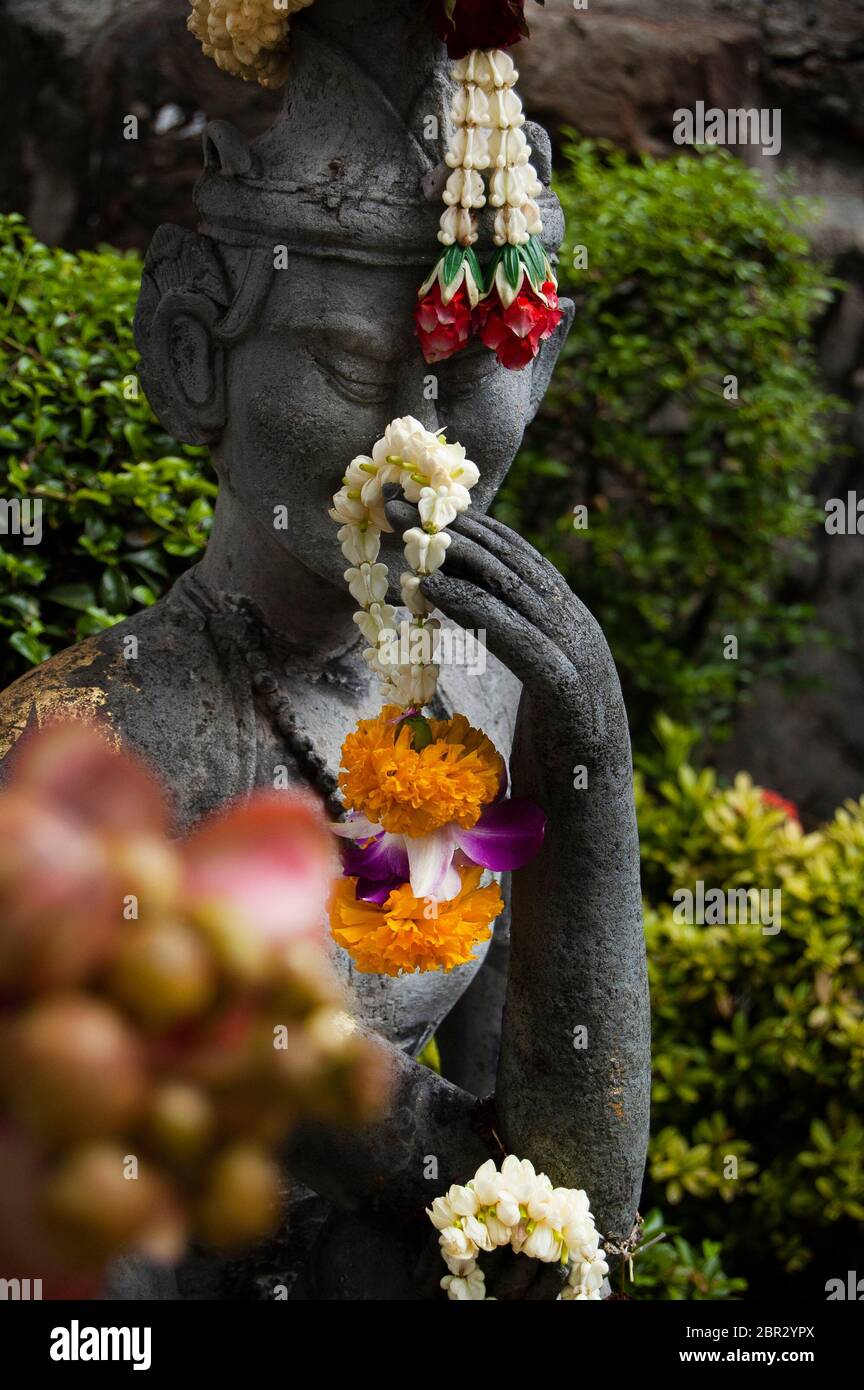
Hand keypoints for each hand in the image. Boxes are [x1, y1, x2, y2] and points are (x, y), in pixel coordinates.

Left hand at [384, 499, 622, 754]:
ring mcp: (583, 662)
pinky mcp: (573, 697)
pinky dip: (476, 609)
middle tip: (395, 500)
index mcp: (570, 631)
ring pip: (518, 593)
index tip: (414, 502)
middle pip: (513, 564)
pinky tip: (432, 589)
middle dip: (453, 528)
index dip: (466, 526)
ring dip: (459, 557)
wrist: (584, 840)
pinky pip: (520, 640)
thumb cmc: (545, 777)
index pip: (517, 560)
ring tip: (407, 533)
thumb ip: (512, 651)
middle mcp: (581, 634)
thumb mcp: (526, 700)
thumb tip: (465, 613)